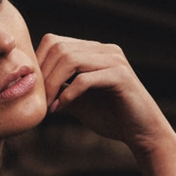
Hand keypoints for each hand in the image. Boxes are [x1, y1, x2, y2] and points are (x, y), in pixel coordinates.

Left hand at [35, 34, 175, 153]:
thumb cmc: (112, 118)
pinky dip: (68, 94)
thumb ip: (60, 90)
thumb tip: (33, 87)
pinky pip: (85, 79)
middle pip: (59, 47)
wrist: (142, 133)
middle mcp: (104, 50)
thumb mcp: (78, 102)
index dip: (38, 64)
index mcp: (94, 51)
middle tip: (39, 99)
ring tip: (49, 105)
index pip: (55, 42)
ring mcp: (114, 61)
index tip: (33, 89)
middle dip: (43, 74)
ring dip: (53, 84)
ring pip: (70, 59)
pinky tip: (61, 108)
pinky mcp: (120, 76)